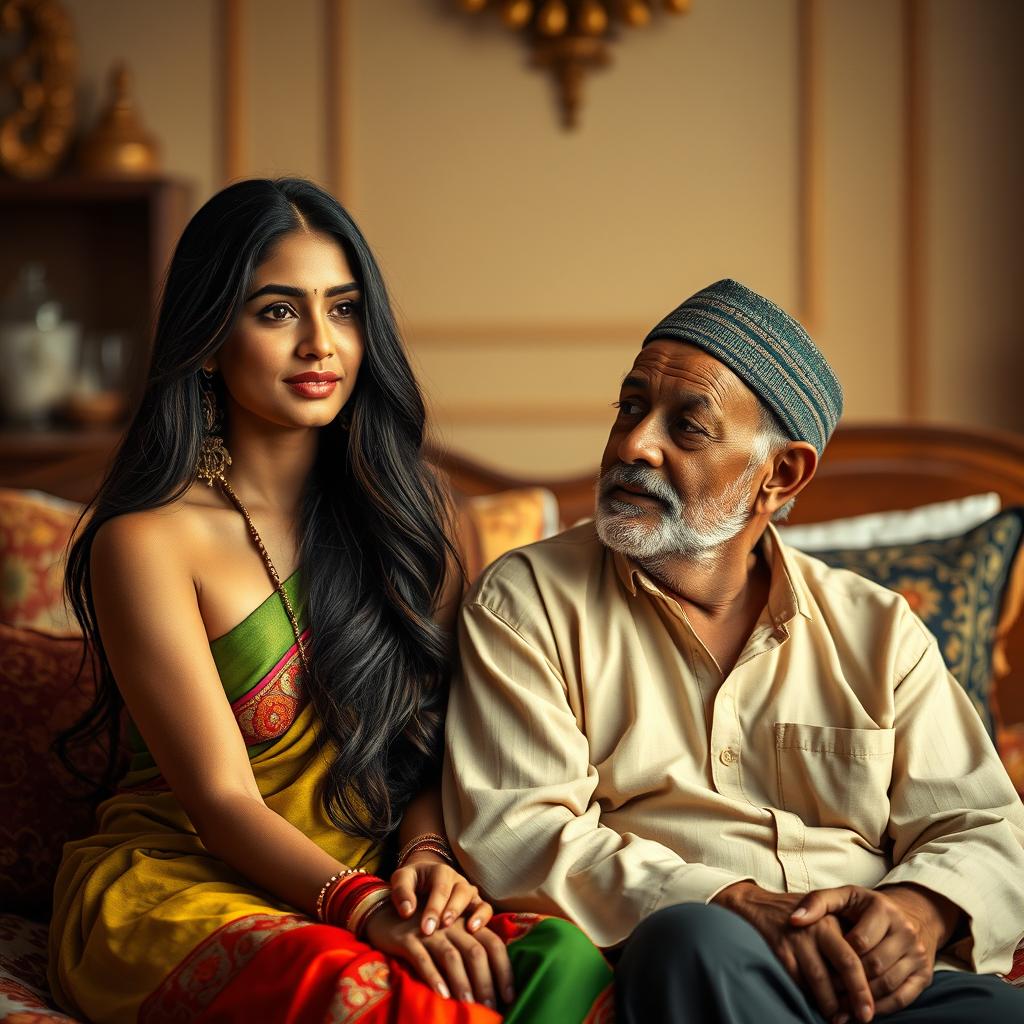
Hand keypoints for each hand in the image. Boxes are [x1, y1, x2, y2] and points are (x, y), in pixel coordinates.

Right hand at [364, 902, 514, 1007]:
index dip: (504, 969)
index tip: (509, 995)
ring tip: (469, 1004)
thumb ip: (470, 950)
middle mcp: (452, 925)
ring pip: (452, 956)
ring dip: (462, 982)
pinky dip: (433, 977)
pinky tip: (441, 994)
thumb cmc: (426, 929)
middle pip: (476, 951)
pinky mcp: (408, 939)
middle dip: (486, 981)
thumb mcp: (451, 935)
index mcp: (467, 922)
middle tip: (490, 1006)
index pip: (493, 944)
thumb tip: (492, 985)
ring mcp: (430, 931)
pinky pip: (423, 959)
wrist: (386, 913)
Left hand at [390, 854, 490, 935]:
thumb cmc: (412, 882)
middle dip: (452, 911)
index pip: (440, 888)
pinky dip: (484, 918)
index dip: (434, 909)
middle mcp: (458, 880)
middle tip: (444, 930)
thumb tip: (407, 911)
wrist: (423, 878)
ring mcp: (469, 892)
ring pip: (476, 900)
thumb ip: (401, 892)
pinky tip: (475, 931)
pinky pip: (486, 909)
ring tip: (467, 929)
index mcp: (440, 871)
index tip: (426, 929)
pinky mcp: (475, 904)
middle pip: (461, 892)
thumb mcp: (402, 880)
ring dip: (473, 914)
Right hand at [713, 881, 873, 1023]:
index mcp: (834, 919)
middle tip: (865, 1017)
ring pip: (820, 977)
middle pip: (847, 963)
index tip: (872, 1004)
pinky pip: (797, 979)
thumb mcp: (824, 918)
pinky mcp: (780, 948)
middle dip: (858, 993)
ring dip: (831, 1003)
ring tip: (839, 1020)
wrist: (758, 904)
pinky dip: (808, 996)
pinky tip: (815, 1006)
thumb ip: (844, 941)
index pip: (858, 954)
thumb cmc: (799, 918)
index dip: (866, 982)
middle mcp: (820, 927)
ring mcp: (798, 938)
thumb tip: (868, 981)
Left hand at [790, 883, 957, 1018]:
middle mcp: (905, 931)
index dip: (838, 957)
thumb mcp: (844, 897)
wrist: (911, 914)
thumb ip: (817, 903)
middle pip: (874, 966)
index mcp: (883, 909)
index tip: (821, 966)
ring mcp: (917, 954)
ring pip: (888, 984)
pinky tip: (862, 1012)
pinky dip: (881, 1008)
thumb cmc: (866, 907)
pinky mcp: (924, 975)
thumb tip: (793, 919)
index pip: (859, 942)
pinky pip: (903, 998)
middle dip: (848, 983)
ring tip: (840, 1009)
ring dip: (863, 1000)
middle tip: (827, 995)